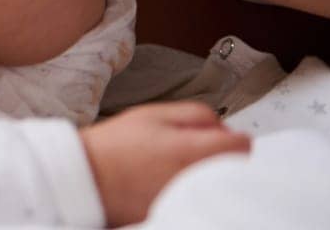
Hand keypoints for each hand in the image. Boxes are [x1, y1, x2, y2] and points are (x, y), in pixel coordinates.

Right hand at [79, 102, 250, 225]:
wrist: (87, 178)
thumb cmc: (115, 146)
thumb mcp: (152, 114)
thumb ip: (194, 114)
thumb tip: (222, 127)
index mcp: (192, 150)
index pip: (243, 146)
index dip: (232, 137)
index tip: (219, 138)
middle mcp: (197, 179)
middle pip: (236, 169)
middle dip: (223, 157)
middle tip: (198, 152)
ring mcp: (189, 200)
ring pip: (220, 185)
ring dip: (209, 175)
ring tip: (181, 169)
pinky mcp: (178, 214)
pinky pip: (201, 202)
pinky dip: (194, 193)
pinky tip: (171, 185)